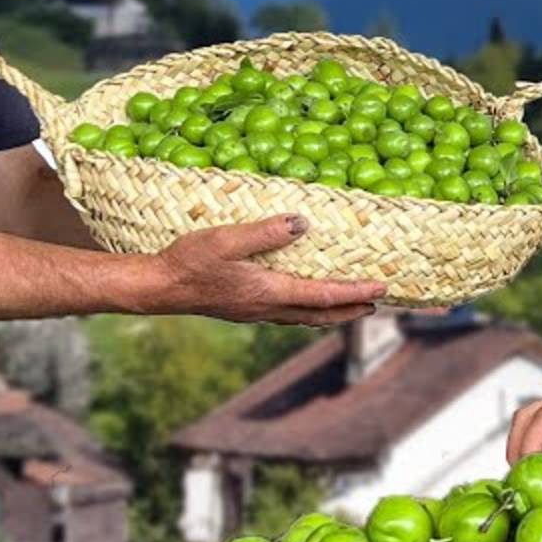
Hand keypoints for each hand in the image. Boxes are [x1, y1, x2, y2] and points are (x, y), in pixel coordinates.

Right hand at [150, 216, 387, 324]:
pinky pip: (288, 315)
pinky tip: (304, 302)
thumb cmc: (190, 261)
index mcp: (269, 292)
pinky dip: (308, 311)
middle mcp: (267, 308)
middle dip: (350, 309)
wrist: (159, 287)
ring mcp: (256, 312)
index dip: (355, 292)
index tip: (381, 288)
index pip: (323, 295)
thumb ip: (266, 232)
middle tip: (377, 303)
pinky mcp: (244, 309)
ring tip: (350, 307)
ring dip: (331, 313)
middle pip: (320, 314)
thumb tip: (303, 223)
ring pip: (304, 318)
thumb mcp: (227, 239)